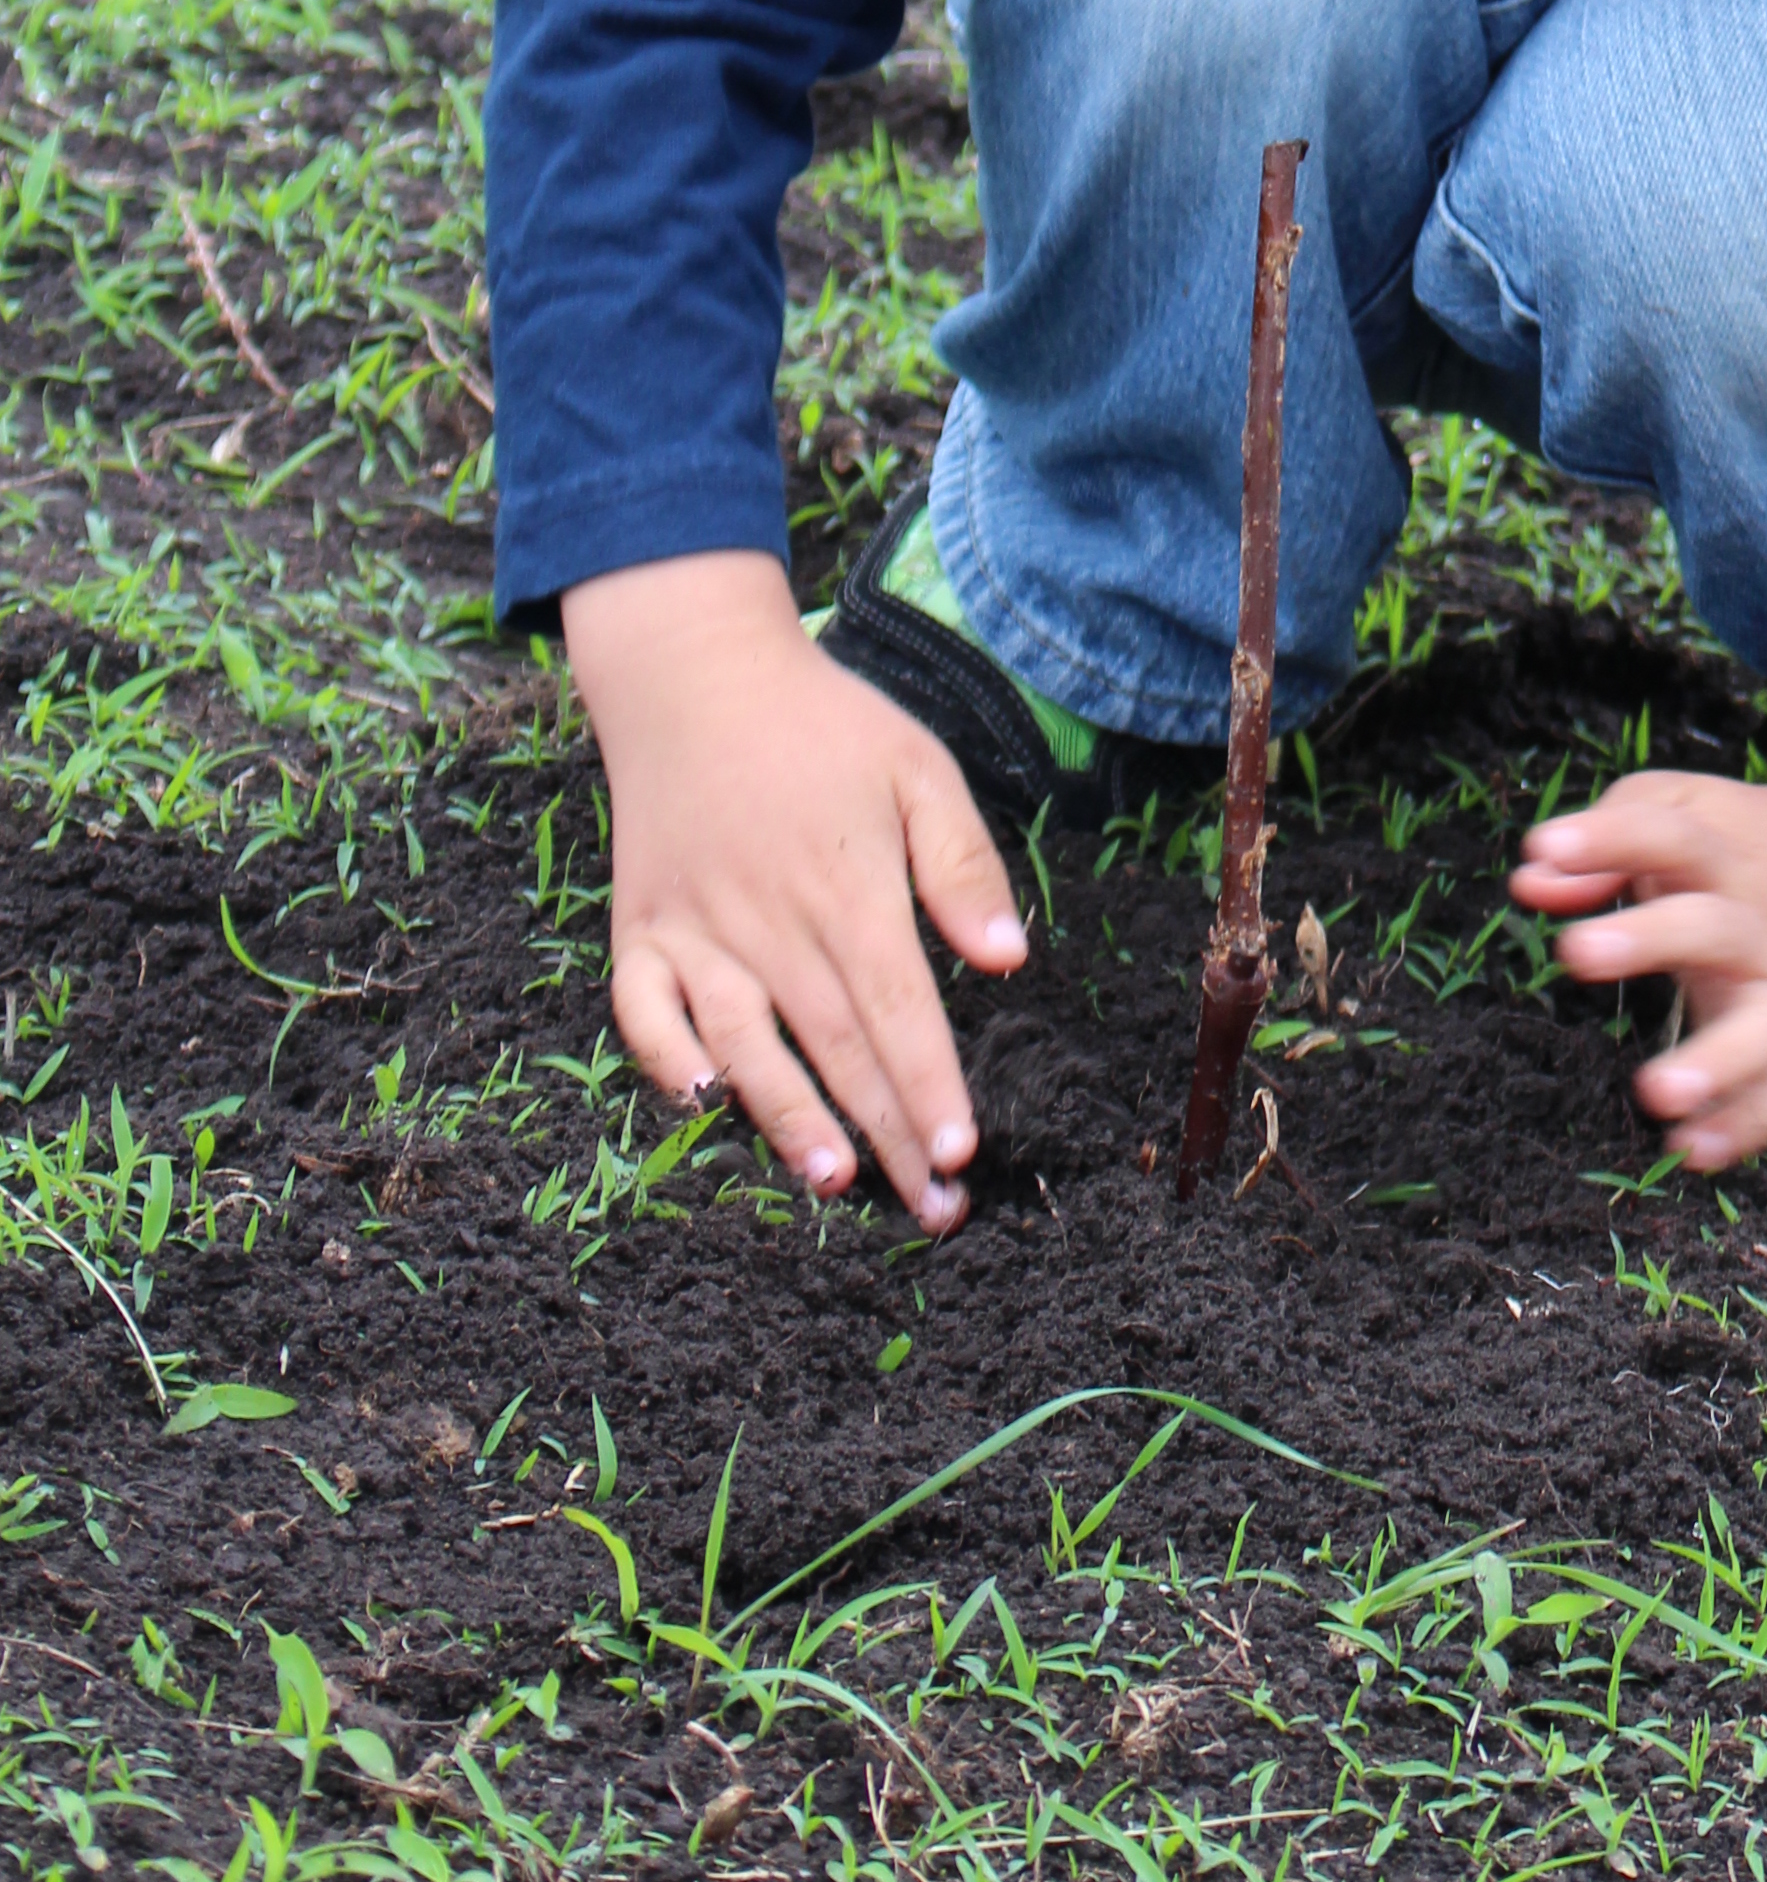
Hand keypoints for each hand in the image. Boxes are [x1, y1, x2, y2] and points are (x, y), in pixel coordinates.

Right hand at [566, 550, 1029, 1232]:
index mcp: (848, 886)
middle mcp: (770, 920)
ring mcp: (696, 929)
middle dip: (889, 1134)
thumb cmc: (824, 727)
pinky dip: (667, 1061)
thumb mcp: (918, 768)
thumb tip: (1011, 958)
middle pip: (838, 1046)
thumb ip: (962, 865)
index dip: (930, 1086)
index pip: (899, 1009)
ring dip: (789, 1119)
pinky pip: (644, 1012)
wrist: (695, 674)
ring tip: (836, 1183)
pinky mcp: (639, 931)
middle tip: (934, 1208)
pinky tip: (704, 1105)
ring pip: (746, 1044)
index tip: (964, 1152)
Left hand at [1512, 700, 1766, 1171]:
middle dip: (1649, 938)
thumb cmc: (1733, 848)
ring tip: (1655, 1092)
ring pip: (1764, 1027)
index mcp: (1723, 855)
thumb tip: (1529, 881)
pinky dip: (1743, 1128)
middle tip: (1574, 951)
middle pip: (1713, 927)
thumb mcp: (1679, 813)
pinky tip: (1688, 1150)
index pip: (1667, 835)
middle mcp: (1758, 923)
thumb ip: (1601, 842)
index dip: (1607, 839)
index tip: (1547, 846)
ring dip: (1717, 1062)